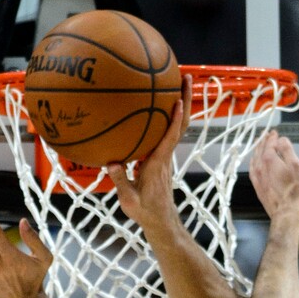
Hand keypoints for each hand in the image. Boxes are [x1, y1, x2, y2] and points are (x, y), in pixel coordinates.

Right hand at [106, 74, 191, 233]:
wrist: (160, 220)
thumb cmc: (145, 211)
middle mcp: (165, 156)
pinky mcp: (161, 158)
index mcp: (158, 163)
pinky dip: (169, 117)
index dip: (175, 119)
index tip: (178, 99)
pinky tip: (160, 105)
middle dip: (185, 99)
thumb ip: (121, 181)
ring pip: (177, 127)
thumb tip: (112, 163)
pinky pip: (167, 133)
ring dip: (181, 104)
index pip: (169, 138)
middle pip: (180, 124)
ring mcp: (165, 156)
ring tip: (178, 81)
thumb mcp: (129, 200)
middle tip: (186, 76)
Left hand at [249, 129, 298, 221]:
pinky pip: (252, 170)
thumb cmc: (295, 192)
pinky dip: (253, 163)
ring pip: (255, 159)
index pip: (270, 143)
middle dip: (264, 141)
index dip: (273, 137)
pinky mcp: (258, 187)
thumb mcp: (297, 167)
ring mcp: (258, 177)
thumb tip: (281, 140)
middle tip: (267, 136)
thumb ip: (288, 150)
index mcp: (270, 160)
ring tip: (259, 145)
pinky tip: (254, 162)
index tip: (275, 133)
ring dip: (257, 150)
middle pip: (261, 149)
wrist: (286, 213)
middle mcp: (261, 167)